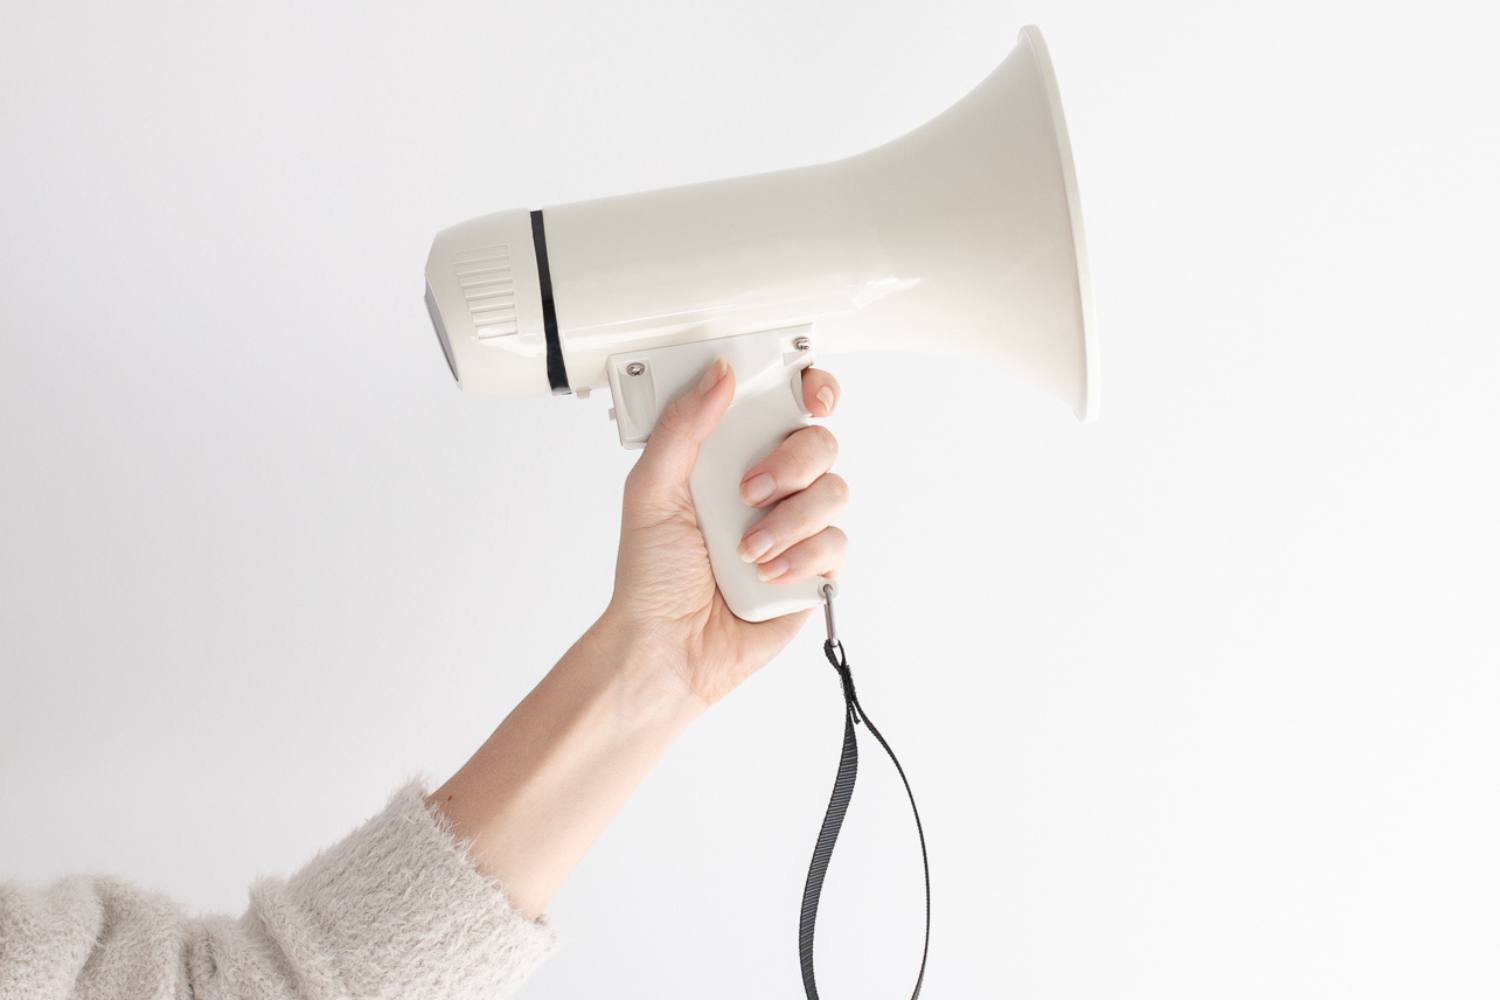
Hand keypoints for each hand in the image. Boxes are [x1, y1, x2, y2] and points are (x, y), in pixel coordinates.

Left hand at [603, 358, 846, 705]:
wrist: (667, 646)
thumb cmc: (652, 575)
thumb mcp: (651, 490)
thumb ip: (684, 427)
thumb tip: (719, 374)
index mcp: (734, 455)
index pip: (786, 404)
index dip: (811, 389)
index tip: (809, 396)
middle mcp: (771, 485)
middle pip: (820, 441)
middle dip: (789, 464)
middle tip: (748, 492)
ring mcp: (797, 526)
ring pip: (834, 491)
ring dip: (788, 521)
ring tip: (747, 550)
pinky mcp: (815, 569)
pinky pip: (836, 544)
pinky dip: (800, 558)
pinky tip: (766, 575)